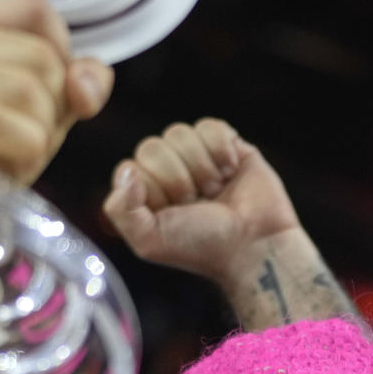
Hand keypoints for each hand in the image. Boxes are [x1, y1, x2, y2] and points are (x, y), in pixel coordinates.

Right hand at [0, 0, 113, 185]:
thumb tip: (84, 81)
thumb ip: (82, 82)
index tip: (46, 99)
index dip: (63, 61)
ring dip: (40, 134)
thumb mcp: (49, 109)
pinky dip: (23, 151)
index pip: (38, 12)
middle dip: (53, 108)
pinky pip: (0, 121)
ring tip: (16, 154)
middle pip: (39, 56)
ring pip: (25, 88)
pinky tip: (8, 167)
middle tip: (28, 139)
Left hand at [102, 119, 302, 286]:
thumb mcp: (148, 240)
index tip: (173, 213)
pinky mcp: (227, 144)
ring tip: (216, 190)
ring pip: (179, 133)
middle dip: (177, 179)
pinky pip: (209, 126)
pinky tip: (230, 172)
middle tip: (197, 202)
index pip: (131, 167)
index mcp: (147, 193)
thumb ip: (120, 209)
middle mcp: (168, 171)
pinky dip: (221, 150)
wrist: (253, 246)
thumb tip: (127, 170)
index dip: (153, 189)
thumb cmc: (201, 247)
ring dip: (200, 168)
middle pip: (152, 147)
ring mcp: (197, 156)